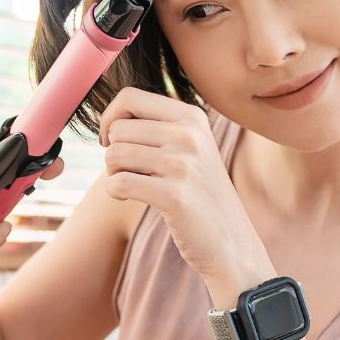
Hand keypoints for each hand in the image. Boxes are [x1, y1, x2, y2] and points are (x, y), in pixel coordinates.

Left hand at [99, 87, 268, 284]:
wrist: (231, 241)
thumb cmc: (201, 195)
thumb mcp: (191, 149)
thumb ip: (158, 127)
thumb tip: (109, 118)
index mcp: (192, 117)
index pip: (129, 97)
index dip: (109, 118)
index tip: (111, 139)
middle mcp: (189, 135)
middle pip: (118, 129)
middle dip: (114, 152)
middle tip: (132, 172)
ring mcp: (183, 164)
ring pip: (114, 155)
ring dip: (114, 174)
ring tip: (136, 185)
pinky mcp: (173, 195)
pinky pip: (118, 183)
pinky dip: (115, 193)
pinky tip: (131, 199)